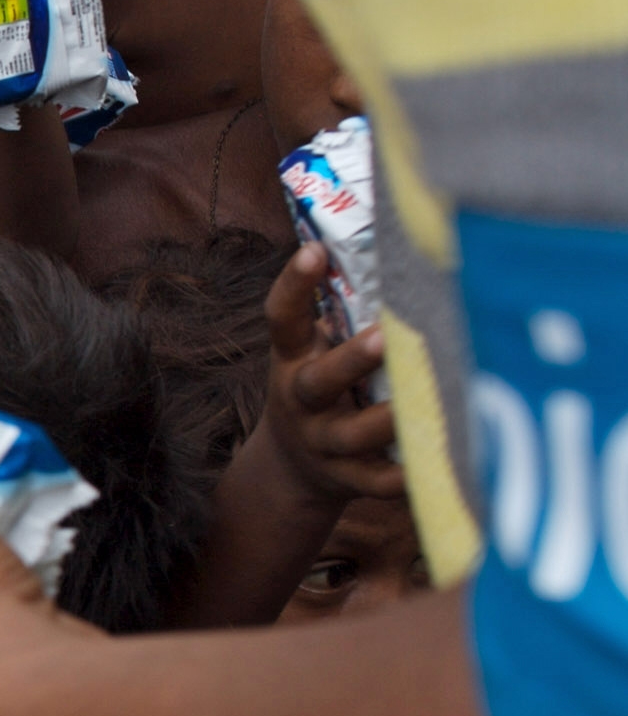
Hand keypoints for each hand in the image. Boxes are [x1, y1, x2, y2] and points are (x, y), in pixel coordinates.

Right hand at [253, 244, 400, 501]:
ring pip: (352, 434)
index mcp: (293, 361)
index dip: (293, 286)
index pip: (282, 320)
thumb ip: (340, 313)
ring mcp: (323, 443)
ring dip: (384, 420)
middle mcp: (302, 401)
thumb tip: (397, 233)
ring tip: (420, 404)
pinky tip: (433, 467)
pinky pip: (376, 482)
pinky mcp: (348, 479)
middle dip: (351, 360)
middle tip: (384, 336)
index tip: (314, 250)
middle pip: (319, 382)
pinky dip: (402, 478)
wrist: (292, 469)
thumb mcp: (312, 352)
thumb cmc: (322, 389)